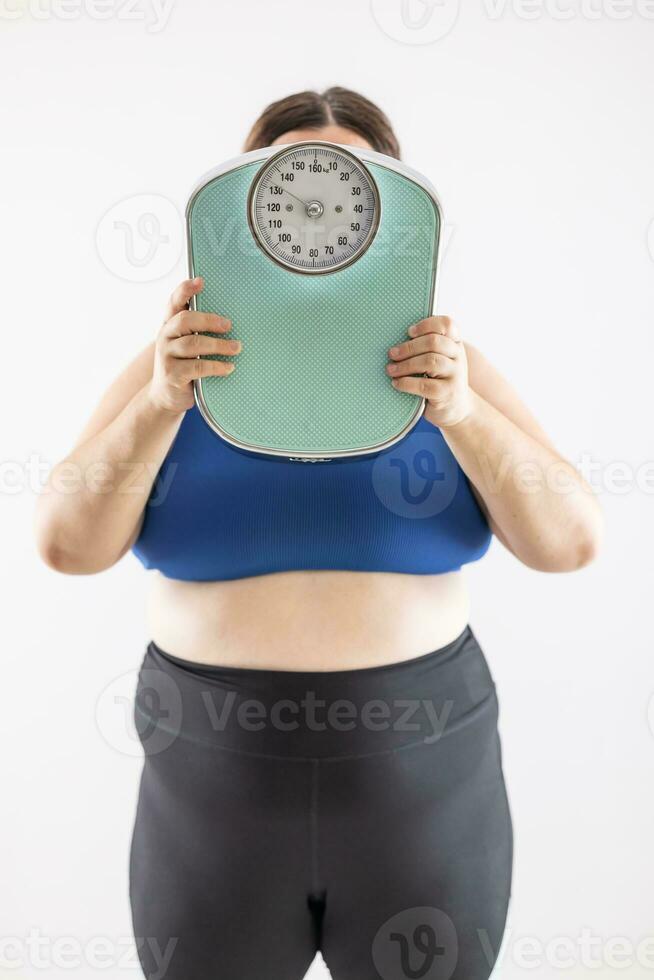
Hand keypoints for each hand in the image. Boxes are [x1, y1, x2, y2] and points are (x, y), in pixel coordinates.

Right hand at [147, 277, 241, 414]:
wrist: (166, 396)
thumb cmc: (183, 365)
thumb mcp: (187, 344)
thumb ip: (199, 330)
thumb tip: (231, 320)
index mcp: (170, 324)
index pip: (174, 302)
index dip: (185, 290)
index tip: (200, 281)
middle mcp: (165, 336)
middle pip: (185, 320)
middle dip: (209, 320)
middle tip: (228, 325)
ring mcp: (166, 355)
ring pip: (192, 344)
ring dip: (218, 345)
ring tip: (237, 347)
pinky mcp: (172, 374)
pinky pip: (197, 367)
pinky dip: (215, 366)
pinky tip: (228, 367)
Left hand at [386, 315, 471, 428]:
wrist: (457, 409)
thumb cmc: (440, 380)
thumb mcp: (440, 359)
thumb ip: (427, 348)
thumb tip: (395, 341)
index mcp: (455, 343)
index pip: (447, 324)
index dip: (427, 324)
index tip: (409, 332)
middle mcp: (458, 356)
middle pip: (434, 342)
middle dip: (409, 347)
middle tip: (392, 354)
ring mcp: (455, 375)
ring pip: (430, 361)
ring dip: (405, 365)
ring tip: (390, 370)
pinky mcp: (447, 393)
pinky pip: (425, 384)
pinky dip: (406, 383)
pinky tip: (396, 384)